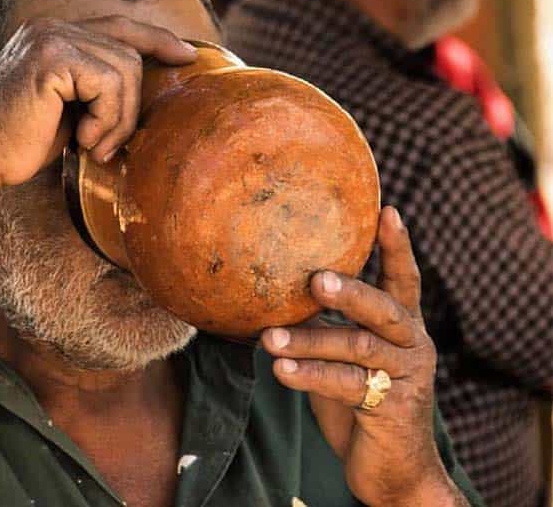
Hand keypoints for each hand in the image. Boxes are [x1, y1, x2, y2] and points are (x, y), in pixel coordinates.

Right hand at [0, 16, 196, 191]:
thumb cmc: (19, 144)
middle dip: (131, 104)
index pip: (119, 26)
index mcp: (53, 34)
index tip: (188, 56)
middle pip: (130, 50)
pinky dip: (106, 119)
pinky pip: (110, 83)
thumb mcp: (70, 110)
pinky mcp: (52, 55)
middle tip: (109, 145)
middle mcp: (52, 26)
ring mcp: (51, 36)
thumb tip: (141, 87)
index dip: (157, 39)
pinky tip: (81, 139)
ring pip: (125, 69)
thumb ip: (97, 88)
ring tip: (93, 145)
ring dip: (118, 118)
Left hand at [262, 207, 464, 505]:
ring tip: (267, 338)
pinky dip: (310, 375)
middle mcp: (412, 344)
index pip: (404, 279)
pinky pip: (347, 385)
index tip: (387, 209)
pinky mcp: (395, 408)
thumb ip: (326, 325)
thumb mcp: (344, 356)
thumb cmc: (361, 401)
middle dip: (350, 290)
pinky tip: (280, 370)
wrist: (392, 470)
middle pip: (385, 307)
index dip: (397, 246)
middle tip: (314, 278)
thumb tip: (272, 291)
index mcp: (402, 326)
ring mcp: (408, 376)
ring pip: (358, 347)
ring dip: (308, 341)